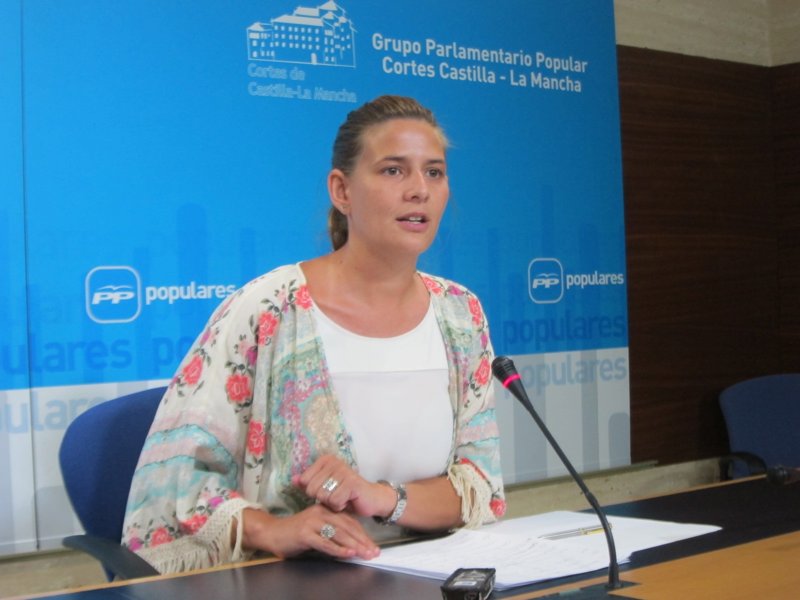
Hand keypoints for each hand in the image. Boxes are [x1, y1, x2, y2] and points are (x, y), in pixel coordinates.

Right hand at [241, 504, 379, 559]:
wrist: (272, 533)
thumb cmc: (295, 534)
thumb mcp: (317, 529)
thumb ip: (332, 532)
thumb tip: (353, 544)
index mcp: (326, 509)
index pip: (350, 521)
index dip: (363, 534)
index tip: (373, 546)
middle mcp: (321, 512)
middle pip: (347, 527)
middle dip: (363, 541)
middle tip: (374, 552)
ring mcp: (312, 522)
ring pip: (339, 533)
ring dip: (354, 545)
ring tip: (365, 554)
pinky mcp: (305, 533)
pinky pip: (324, 542)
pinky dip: (338, 549)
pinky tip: (348, 554)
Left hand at [294, 455, 396, 518]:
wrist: (370, 499)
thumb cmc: (345, 494)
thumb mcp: (325, 488)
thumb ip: (308, 483)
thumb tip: (293, 479)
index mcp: (325, 460)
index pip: (305, 481)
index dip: (314, 492)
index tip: (328, 490)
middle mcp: (334, 462)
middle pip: (312, 489)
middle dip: (323, 499)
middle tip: (336, 495)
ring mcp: (343, 471)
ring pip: (323, 496)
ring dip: (332, 504)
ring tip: (342, 498)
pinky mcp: (351, 483)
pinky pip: (334, 501)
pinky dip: (340, 506)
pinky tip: (348, 501)